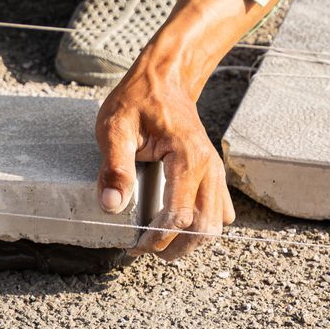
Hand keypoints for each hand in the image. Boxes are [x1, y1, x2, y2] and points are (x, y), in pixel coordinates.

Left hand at [96, 56, 233, 260]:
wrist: (164, 79)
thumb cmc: (137, 101)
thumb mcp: (114, 128)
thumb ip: (114, 167)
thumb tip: (111, 205)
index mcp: (188, 158)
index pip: (179, 216)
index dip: (156, 238)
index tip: (133, 246)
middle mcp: (210, 168)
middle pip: (204, 229)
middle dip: (175, 247)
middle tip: (144, 250)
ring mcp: (215, 172)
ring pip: (215, 224)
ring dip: (189, 242)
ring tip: (158, 243)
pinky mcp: (214, 174)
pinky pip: (218, 211)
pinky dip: (200, 227)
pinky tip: (176, 227)